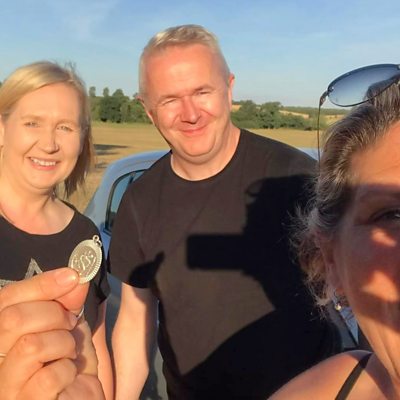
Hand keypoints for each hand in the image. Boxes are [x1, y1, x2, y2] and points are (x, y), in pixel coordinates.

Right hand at [0, 268, 103, 399]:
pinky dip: (68, 371)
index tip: (72, 275)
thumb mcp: (71, 330)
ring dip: (63, 343)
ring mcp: (6, 387)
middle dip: (54, 314)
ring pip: (30, 345)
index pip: (4, 300)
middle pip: (13, 318)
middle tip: (70, 323)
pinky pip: (47, 378)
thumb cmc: (71, 370)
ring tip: (69, 354)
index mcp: (4, 338)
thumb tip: (72, 277)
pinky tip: (69, 376)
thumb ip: (68, 304)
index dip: (39, 283)